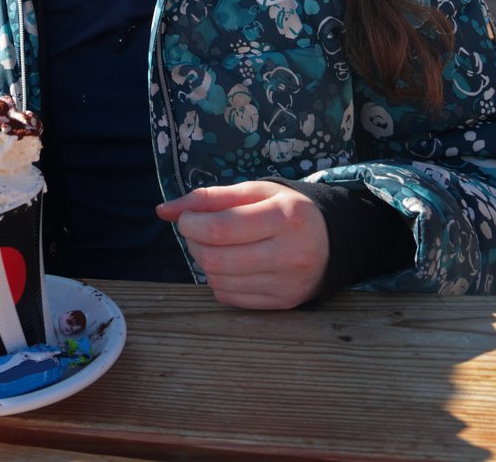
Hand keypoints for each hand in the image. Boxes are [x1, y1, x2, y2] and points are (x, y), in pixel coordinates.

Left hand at [156, 181, 328, 308]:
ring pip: (218, 281)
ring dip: (204, 262)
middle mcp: (290, 253)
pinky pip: (229, 298)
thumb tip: (163, 211)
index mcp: (284, 217)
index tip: (187, 218)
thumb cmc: (286, 209)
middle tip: (199, 232)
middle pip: (214, 259)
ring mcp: (288, 283)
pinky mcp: (284, 303)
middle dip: (193, 243)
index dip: (190, 223)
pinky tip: (231, 265)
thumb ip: (208, 197)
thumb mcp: (254, 191)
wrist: (332, 241)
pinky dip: (219, 281)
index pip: (220, 228)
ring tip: (216, 246)